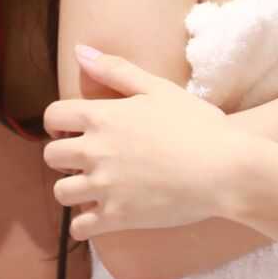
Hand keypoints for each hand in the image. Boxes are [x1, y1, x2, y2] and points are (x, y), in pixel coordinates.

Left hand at [43, 43, 246, 239]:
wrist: (225, 169)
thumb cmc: (197, 125)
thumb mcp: (158, 88)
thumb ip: (115, 70)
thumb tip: (79, 51)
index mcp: (102, 116)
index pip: (53, 116)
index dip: (59, 123)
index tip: (72, 130)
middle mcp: (96, 150)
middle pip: (52, 156)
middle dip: (64, 157)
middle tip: (86, 160)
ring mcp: (104, 186)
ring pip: (62, 192)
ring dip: (73, 190)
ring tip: (93, 188)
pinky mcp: (117, 217)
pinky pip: (80, 227)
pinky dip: (84, 224)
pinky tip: (99, 217)